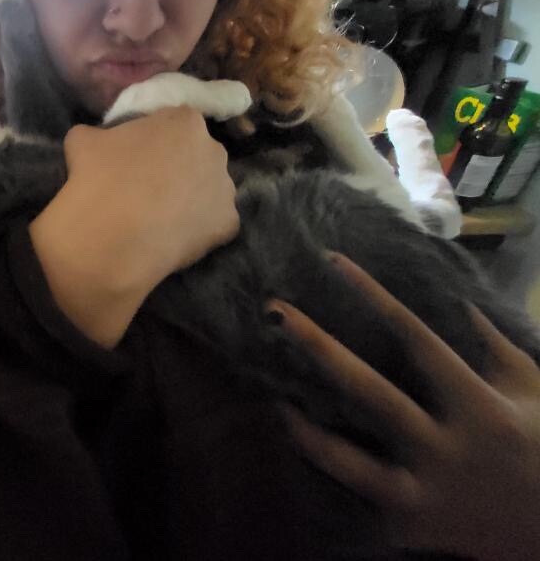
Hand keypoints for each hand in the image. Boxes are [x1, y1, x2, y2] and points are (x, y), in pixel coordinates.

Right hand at [30, 106, 238, 347]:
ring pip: (208, 189)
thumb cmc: (97, 177)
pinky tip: (171, 236)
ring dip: (190, 197)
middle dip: (178, 167)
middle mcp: (214, 150)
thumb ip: (100, 132)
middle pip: (197, 155)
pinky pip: (213, 223)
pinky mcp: (228, 224)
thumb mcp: (83, 139)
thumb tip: (99, 140)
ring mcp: (226, 188)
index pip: (173, 123)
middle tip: (148, 186)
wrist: (110, 237)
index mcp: (185, 121)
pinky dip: (196, 229)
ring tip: (160, 216)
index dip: (154, 140)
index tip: (136, 157)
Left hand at [271, 253, 539, 560]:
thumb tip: (457, 294)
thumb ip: (494, 344)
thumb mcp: (532, 390)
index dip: (373, 296)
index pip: (417, 339)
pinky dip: (323, 465)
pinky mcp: (406, 524)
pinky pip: (351, 490)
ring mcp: (423, 490)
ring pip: (344, 457)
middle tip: (273, 312)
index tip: (333, 262)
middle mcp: (446, 447)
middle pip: (368, 391)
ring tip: (272, 398)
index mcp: (478, 407)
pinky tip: (297, 440)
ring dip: (301, 426)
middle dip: (317, 346)